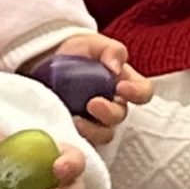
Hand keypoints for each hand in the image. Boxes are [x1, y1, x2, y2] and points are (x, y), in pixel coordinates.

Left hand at [28, 33, 153, 146]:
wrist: (46, 63)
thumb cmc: (78, 52)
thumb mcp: (94, 44)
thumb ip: (111, 50)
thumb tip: (116, 68)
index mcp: (125, 83)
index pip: (143, 92)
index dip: (137, 93)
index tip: (121, 87)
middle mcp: (113, 106)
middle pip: (120, 116)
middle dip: (109, 112)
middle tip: (92, 103)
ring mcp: (95, 122)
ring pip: (103, 134)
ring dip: (91, 130)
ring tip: (74, 119)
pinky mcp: (76, 133)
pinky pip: (81, 144)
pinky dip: (75, 139)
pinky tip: (64, 129)